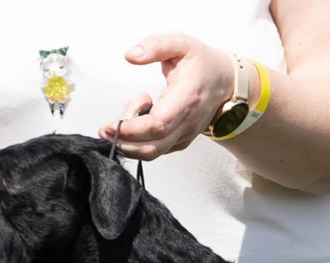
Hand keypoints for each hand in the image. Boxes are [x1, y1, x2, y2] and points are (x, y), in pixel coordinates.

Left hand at [98, 33, 235, 159]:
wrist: (224, 81)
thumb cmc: (202, 64)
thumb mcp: (180, 43)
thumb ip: (154, 46)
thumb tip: (131, 56)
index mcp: (186, 98)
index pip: (158, 124)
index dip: (131, 129)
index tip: (110, 124)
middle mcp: (187, 122)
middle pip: (152, 146)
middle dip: (123, 141)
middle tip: (105, 128)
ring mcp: (184, 135)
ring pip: (153, 152)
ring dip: (129, 141)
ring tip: (125, 115)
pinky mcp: (180, 141)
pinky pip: (156, 150)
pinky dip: (138, 141)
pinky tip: (137, 118)